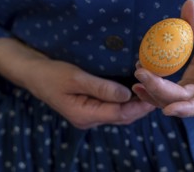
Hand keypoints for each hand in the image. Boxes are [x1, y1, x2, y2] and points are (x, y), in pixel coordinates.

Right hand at [0, 38, 154, 128]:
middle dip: (141, 107)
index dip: (139, 105)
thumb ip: (101, 87)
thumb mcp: (75, 77)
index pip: (119, 114)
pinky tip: (135, 93)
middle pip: (122, 117)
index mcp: (84, 114)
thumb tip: (127, 95)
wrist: (34, 74)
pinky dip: (126, 102)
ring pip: (119, 114)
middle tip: (159, 94)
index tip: (156, 94)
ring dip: (135, 105)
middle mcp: (89, 119)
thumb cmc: (51, 74)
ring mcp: (89, 115)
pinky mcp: (90, 108)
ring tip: (152, 93)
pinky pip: (112, 108)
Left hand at [132, 0, 193, 116]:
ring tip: (137, 76)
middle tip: (140, 72)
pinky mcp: (187, 87)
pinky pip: (169, 92)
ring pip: (173, 100)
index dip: (187, 109)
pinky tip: (139, 84)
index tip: (167, 110)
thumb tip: (188, 4)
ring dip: (152, 92)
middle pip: (182, 100)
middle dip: (158, 91)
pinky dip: (154, 89)